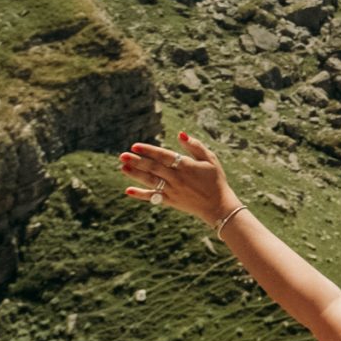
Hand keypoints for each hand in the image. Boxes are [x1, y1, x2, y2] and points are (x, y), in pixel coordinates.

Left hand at [119, 131, 233, 227]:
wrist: (218, 206)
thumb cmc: (215, 179)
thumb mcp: (210, 159)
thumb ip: (195, 146)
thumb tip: (180, 134)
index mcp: (187, 166)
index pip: (164, 156)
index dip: (149, 151)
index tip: (135, 145)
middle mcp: (177, 178)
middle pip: (153, 168)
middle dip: (137, 161)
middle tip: (122, 155)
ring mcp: (173, 191)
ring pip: (150, 181)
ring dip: (135, 174)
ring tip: (122, 167)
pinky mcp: (170, 201)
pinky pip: (153, 197)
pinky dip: (141, 194)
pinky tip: (128, 190)